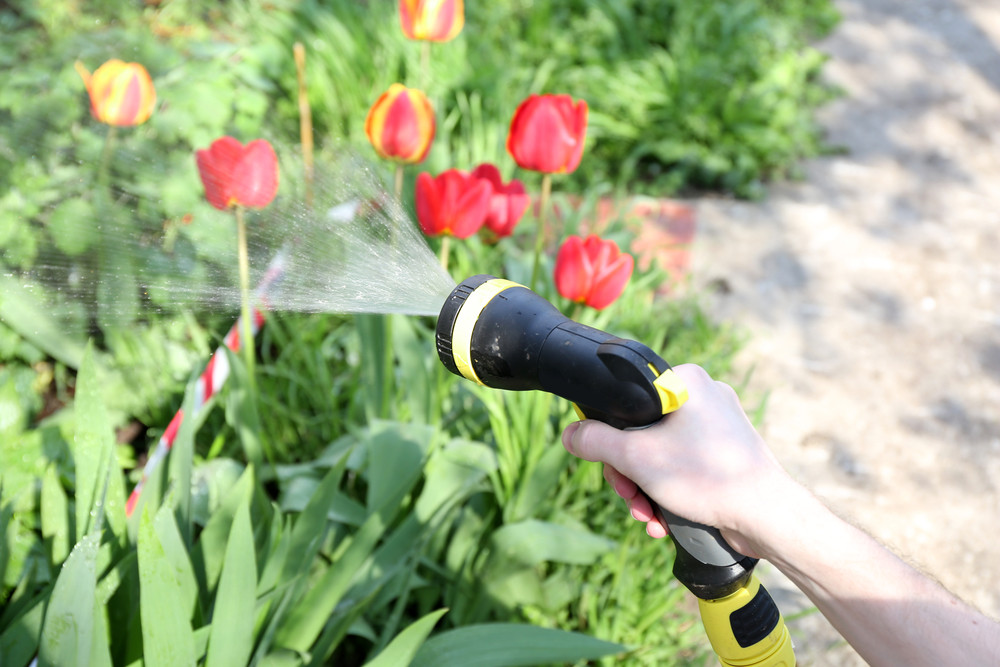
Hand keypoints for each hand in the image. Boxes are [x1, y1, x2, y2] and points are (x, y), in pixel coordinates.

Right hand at [561, 364, 799, 558]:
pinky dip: (670, 491)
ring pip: (661, 454)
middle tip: (630, 498)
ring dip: (647, 489)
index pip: (628, 399)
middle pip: (643, 432)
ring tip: (650, 517)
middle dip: (630, 474)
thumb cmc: (707, 476)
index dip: (611, 436)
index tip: (610, 465)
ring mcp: (719, 425)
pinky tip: (666, 520)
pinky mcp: (727, 452)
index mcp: (685, 381)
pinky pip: (684, 466)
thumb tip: (571, 434)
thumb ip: (596, 441)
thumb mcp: (636, 457)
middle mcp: (704, 395)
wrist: (765, 515)